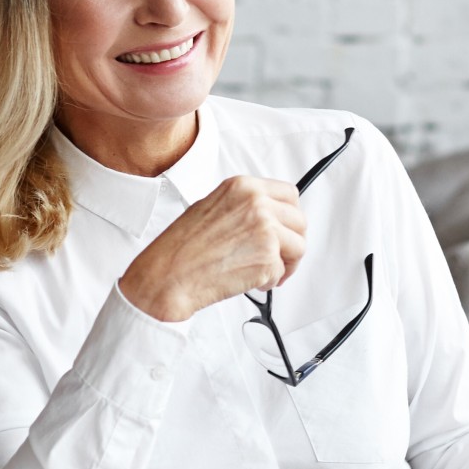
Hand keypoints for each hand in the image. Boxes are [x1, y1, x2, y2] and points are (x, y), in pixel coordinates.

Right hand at [118, 176, 306, 321]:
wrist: (168, 275)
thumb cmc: (182, 248)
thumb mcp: (211, 208)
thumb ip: (243, 207)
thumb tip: (268, 217)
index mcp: (243, 187)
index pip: (289, 194)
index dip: (290, 215)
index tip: (286, 227)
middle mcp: (257, 203)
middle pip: (299, 220)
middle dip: (291, 241)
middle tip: (278, 255)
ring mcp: (265, 229)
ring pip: (299, 247)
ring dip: (285, 263)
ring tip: (262, 271)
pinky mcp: (268, 257)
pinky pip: (283, 272)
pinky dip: (269, 281)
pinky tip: (247, 279)